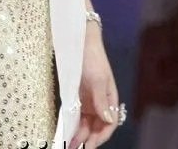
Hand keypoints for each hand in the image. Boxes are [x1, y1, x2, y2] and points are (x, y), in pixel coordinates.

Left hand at [69, 28, 119, 148]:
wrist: (80, 40)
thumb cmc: (93, 58)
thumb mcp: (97, 79)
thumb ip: (101, 100)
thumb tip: (107, 119)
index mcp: (110, 99)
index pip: (109, 124)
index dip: (101, 137)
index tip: (90, 145)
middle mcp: (100, 103)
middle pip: (96, 127)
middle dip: (88, 139)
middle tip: (76, 148)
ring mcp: (89, 100)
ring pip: (86, 124)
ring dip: (80, 135)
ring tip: (70, 144)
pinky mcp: (78, 97)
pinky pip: (77, 115)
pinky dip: (73, 125)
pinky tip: (67, 132)